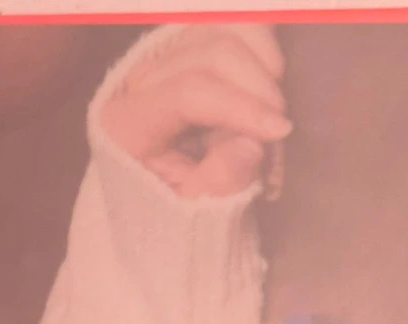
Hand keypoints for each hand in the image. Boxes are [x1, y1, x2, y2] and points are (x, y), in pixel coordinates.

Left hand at [100, 24, 289, 197]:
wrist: (168, 202)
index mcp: (126, 122)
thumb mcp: (191, 215)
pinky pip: (242, 24)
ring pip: (233, 29)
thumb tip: (252, 146)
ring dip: (266, 73)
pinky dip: (266, 53)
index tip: (281, 132)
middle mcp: (140, 76)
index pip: (191, 91)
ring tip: (266, 123)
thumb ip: (217, 185)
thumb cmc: (177, 213)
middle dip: (259, 94)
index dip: (242, 108)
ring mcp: (166, 53)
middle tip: (274, 143)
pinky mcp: (192, 42)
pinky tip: (266, 94)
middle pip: (217, 52)